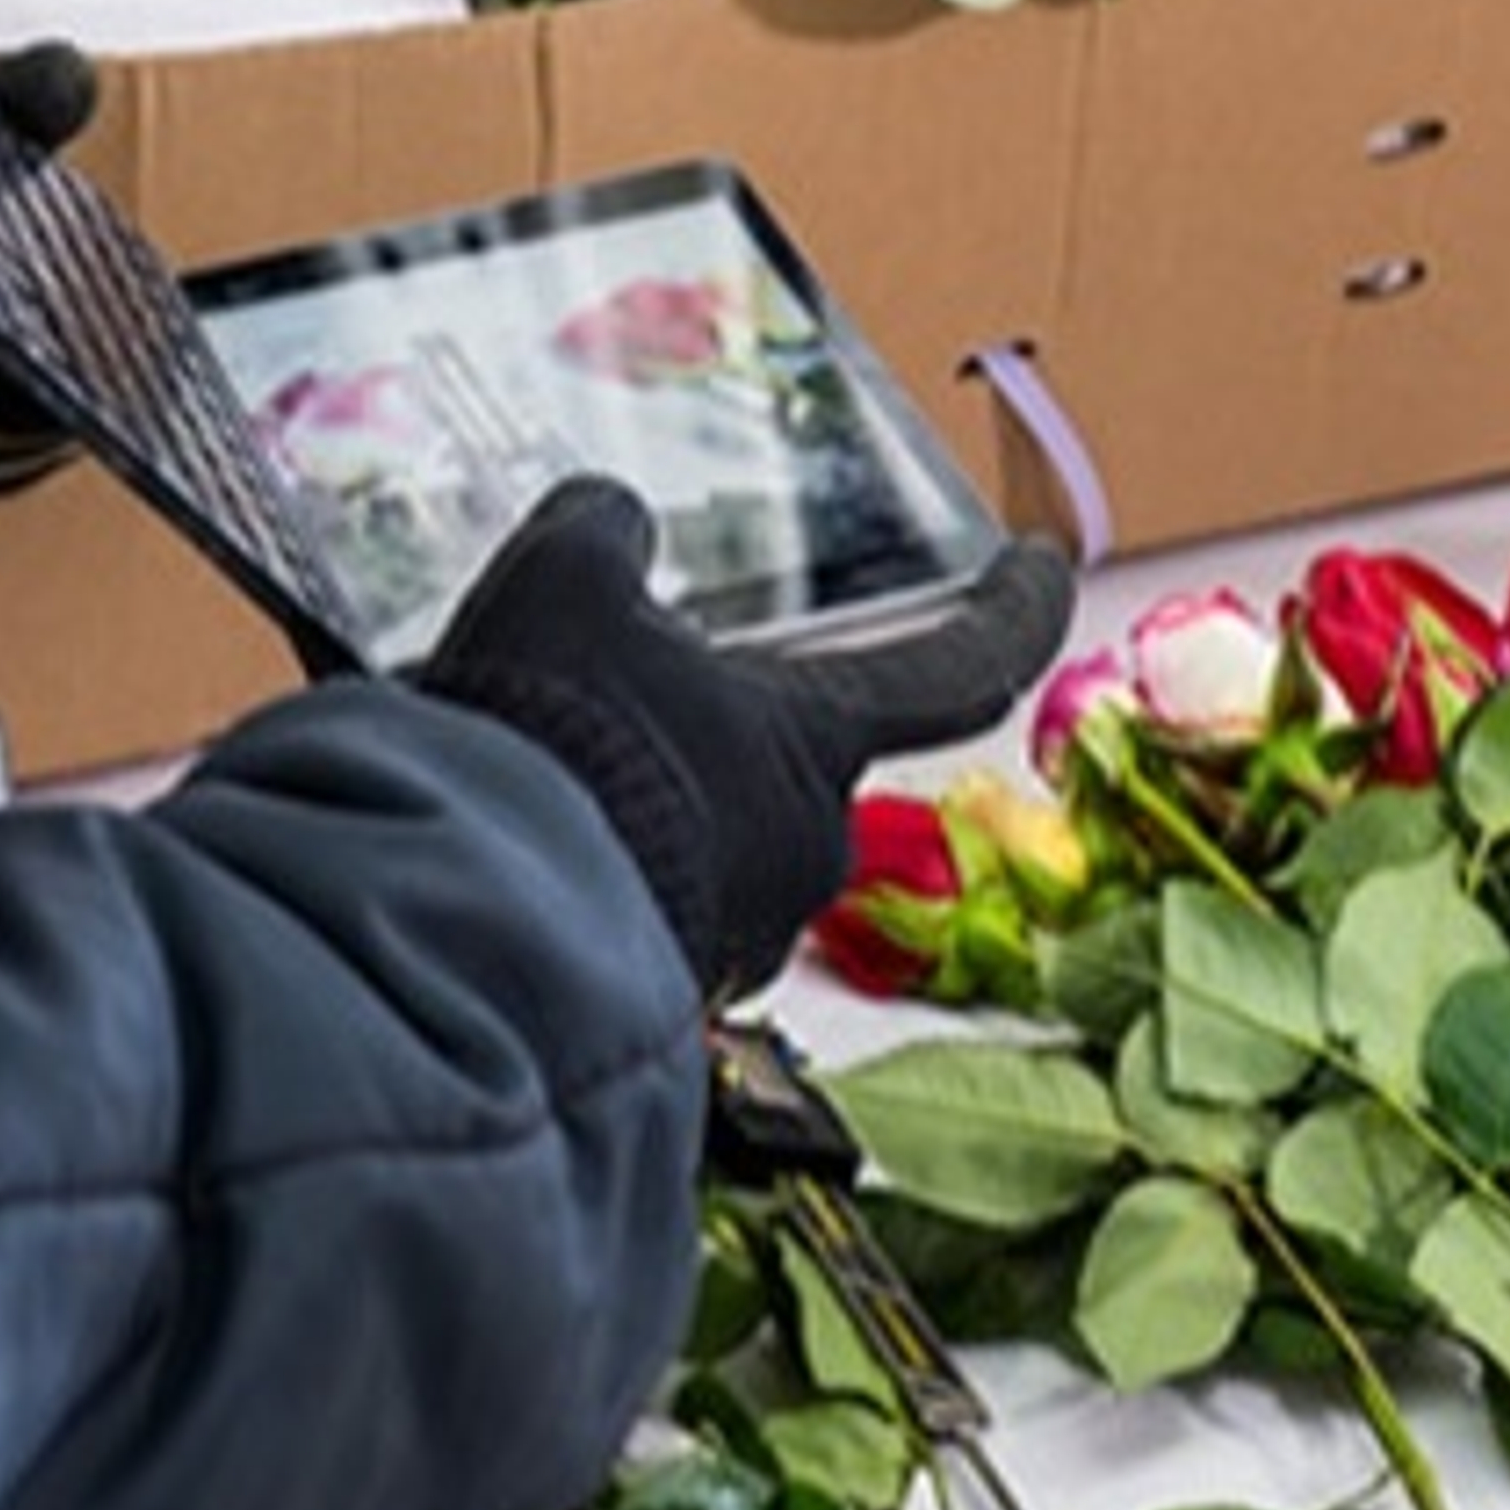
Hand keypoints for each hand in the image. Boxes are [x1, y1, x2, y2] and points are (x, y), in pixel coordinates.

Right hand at [411, 476, 1073, 1003]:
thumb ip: (602, 531)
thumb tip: (613, 522)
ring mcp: (734, 928)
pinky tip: (510, 822)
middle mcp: (801, 844)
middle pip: (788, 753)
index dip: (1013, 606)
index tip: (1042, 567)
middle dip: (714, 715)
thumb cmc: (551, 751)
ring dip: (638, 788)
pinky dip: (594, 853)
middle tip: (614, 681)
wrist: (467, 931)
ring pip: (705, 828)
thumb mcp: (562, 581)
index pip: (964, 664)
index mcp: (814, 736)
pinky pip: (643, 895)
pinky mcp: (654, 986)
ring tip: (526, 753)